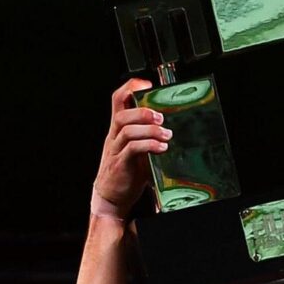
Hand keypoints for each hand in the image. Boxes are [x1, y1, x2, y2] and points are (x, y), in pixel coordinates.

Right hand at [92, 79, 168, 222]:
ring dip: (149, 130)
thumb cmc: (127, 174)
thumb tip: (172, 129)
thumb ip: (149, 138)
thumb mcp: (138, 151)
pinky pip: (132, 149)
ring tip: (166, 135)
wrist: (112, 198)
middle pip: (122, 114)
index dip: (130, 87)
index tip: (148, 85)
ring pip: (127, 130)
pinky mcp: (120, 164)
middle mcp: (114, 136)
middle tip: (161, 117)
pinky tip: (161, 148)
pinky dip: (149, 145)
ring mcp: (115, 150)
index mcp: (118, 129)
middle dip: (143, 112)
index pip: (118, 100)